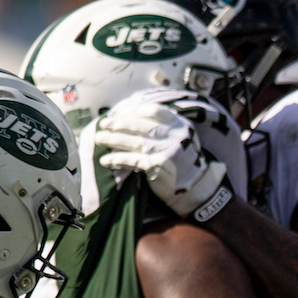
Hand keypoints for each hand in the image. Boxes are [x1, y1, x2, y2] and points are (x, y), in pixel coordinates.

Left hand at [96, 102, 231, 220]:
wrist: (197, 186)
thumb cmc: (182, 160)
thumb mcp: (178, 138)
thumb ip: (161, 127)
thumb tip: (128, 118)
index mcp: (179, 124)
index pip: (154, 111)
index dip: (134, 111)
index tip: (119, 113)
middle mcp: (176, 135)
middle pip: (142, 126)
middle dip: (120, 124)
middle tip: (104, 124)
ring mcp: (169, 150)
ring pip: (136, 142)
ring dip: (115, 140)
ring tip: (100, 139)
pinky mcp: (161, 166)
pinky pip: (135, 160)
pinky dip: (119, 159)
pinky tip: (107, 160)